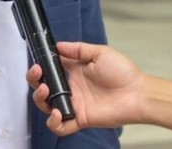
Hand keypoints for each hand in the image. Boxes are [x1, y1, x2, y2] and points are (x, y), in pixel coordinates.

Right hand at [27, 42, 143, 135]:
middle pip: (42, 88)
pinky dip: (54, 122)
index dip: (40, 67)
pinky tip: (57, 113)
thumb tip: (58, 45)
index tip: (38, 63)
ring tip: (45, 91)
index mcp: (73, 71)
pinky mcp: (79, 119)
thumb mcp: (100, 53)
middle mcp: (70, 88)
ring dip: (40, 99)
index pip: (49, 70)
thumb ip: (78, 49)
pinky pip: (60, 126)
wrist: (138, 93)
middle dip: (34, 81)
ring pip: (47, 106)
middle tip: (38, 75)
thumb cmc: (123, 72)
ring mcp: (74, 104)